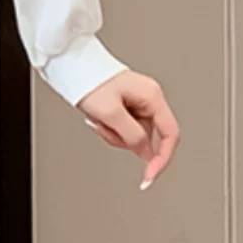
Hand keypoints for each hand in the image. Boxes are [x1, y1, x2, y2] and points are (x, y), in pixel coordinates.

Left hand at [75, 68, 179, 190]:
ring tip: (97, 118)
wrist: (72, 66)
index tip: (149, 176)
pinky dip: (108, 128)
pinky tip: (97, 116)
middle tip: (103, 127)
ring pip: (133, 135)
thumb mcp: (110, 113)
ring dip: (112, 133)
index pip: (170, 134)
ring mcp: (137, 102)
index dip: (162, 158)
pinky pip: (123, 128)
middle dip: (123, 139)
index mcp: (152, 96)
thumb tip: (147, 155)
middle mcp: (148, 99)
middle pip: (147, 137)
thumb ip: (132, 136)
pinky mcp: (125, 106)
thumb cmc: (90, 82)